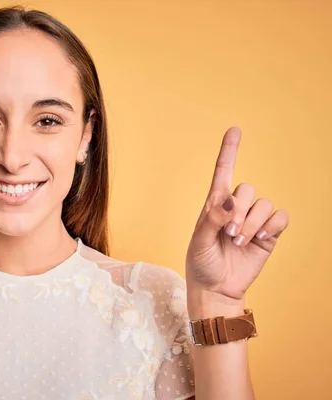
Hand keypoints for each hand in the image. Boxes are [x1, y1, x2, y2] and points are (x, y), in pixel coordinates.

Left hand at [185, 127, 289, 300]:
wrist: (216, 287)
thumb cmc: (201, 263)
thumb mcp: (198, 242)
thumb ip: (212, 220)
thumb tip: (228, 201)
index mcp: (214, 204)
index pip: (223, 172)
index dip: (229, 150)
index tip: (235, 130)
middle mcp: (235, 208)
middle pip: (247, 189)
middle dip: (239, 210)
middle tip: (228, 233)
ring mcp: (253, 220)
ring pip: (263, 204)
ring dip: (252, 223)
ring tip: (239, 241)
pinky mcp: (268, 234)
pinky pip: (280, 218)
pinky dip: (271, 226)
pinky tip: (260, 238)